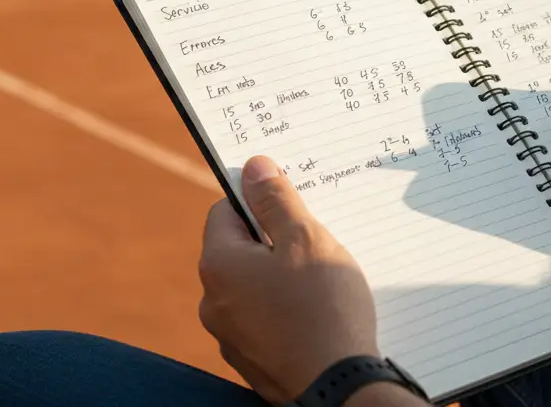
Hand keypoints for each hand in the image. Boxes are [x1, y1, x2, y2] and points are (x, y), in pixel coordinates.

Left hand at [198, 156, 381, 404]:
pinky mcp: (251, 360)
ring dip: (280, 277)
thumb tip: (253, 166)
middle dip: (274, 241)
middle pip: (239, 250)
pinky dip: (285, 311)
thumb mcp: (305, 239)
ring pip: (253, 287)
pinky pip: (263, 320)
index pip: (224, 211)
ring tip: (321, 283)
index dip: (257, 201)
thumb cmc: (323, 309)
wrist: (337, 390)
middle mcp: (213, 301)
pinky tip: (317, 315)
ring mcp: (230, 336)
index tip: (290, 203)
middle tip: (314, 244)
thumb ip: (276, 199)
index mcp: (219, 265)